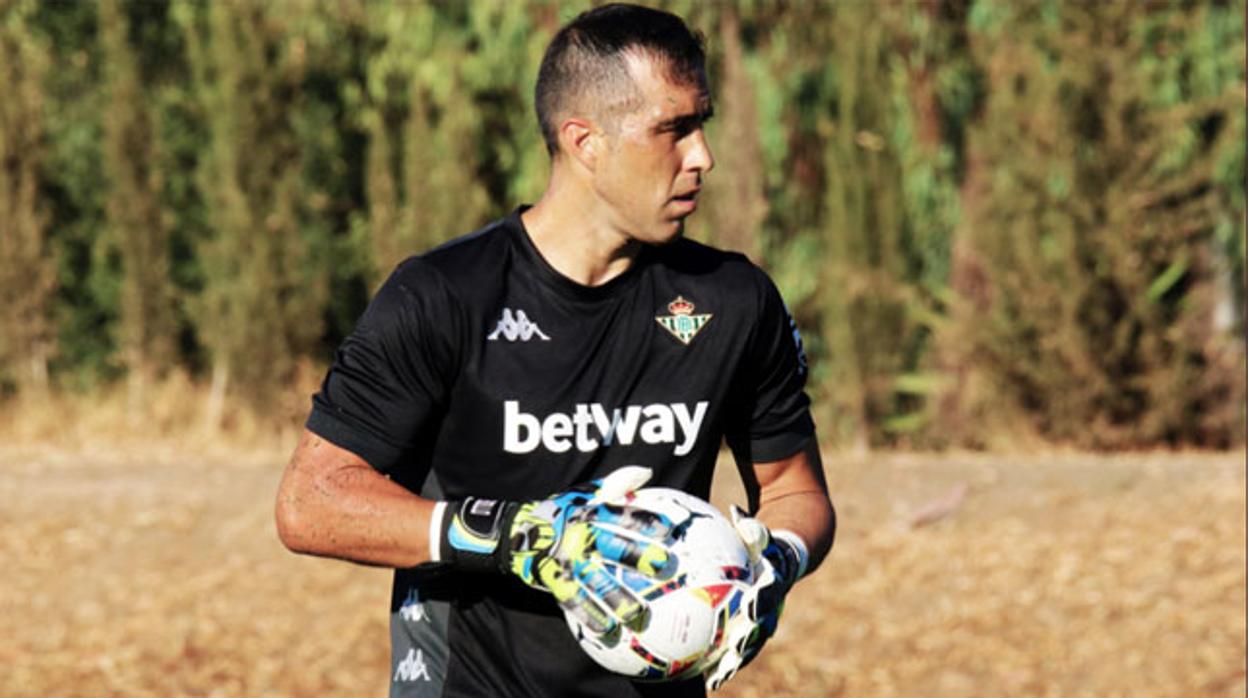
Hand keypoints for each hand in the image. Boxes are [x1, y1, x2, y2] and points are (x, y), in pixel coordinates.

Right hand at [437, 467, 677, 637]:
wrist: (515, 531)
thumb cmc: (560, 511)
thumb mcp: (584, 492)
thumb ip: (614, 484)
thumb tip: (646, 472)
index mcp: (589, 511)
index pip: (621, 514)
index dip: (645, 521)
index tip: (670, 531)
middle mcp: (579, 534)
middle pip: (611, 545)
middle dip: (638, 556)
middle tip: (665, 567)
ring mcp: (565, 559)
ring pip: (594, 579)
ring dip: (616, 598)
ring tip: (637, 614)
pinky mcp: (553, 579)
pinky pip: (574, 600)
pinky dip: (590, 615)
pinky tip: (607, 630)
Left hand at [704, 507, 807, 690]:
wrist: (787, 560)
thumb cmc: (764, 543)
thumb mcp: (760, 533)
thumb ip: (752, 527)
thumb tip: (737, 512)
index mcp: (774, 581)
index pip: (770, 590)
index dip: (762, 597)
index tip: (751, 604)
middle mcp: (771, 606)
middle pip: (761, 625)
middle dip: (750, 638)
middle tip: (736, 650)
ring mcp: (764, 621)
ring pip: (751, 644)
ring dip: (737, 661)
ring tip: (719, 677)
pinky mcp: (754, 631)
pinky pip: (740, 650)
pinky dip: (727, 664)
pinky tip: (710, 680)